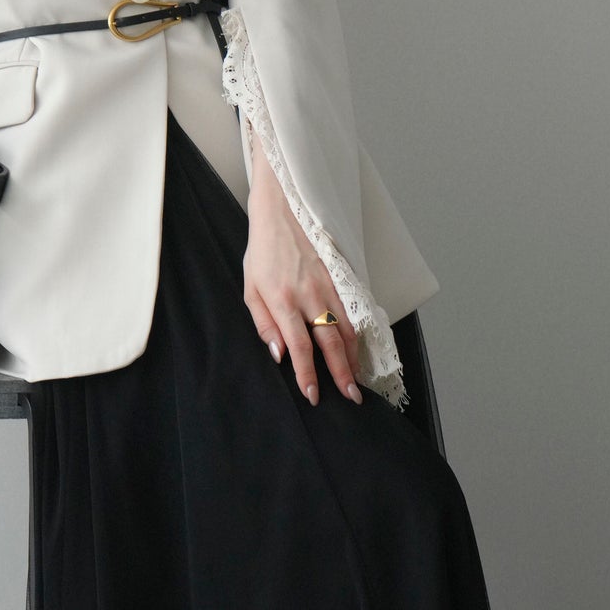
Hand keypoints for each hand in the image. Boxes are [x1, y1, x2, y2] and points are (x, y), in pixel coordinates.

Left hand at [242, 174, 362, 408]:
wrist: (282, 211)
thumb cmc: (262, 252)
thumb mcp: (250, 288)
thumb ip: (264, 323)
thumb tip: (279, 354)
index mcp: (282, 300)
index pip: (300, 347)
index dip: (308, 374)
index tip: (313, 395)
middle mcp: (309, 295)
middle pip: (331, 343)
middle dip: (342, 374)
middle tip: (351, 398)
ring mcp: (328, 286)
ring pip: (348, 330)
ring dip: (355, 359)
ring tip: (357, 381)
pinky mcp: (340, 278)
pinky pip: (352, 313)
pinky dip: (358, 336)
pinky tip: (358, 351)